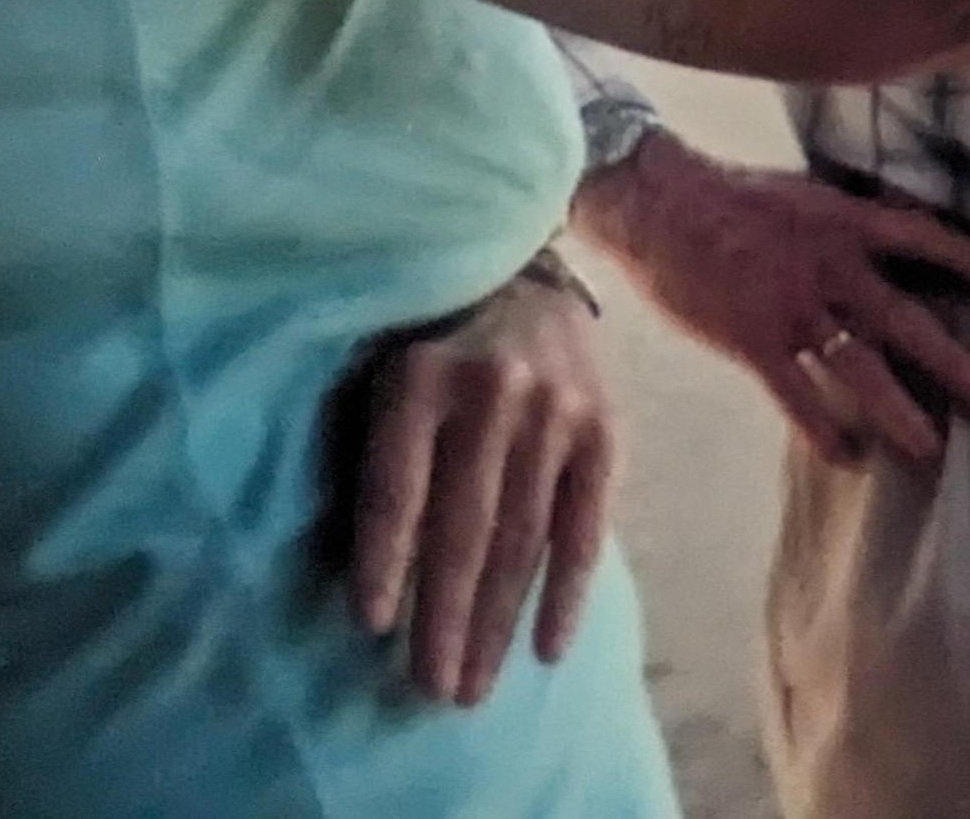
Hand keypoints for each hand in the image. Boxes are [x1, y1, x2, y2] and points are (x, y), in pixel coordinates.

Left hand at [344, 259, 614, 706]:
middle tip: (432, 691)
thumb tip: (365, 577)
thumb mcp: (383, 374)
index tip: (372, 628)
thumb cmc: (432, 348)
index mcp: (419, 379)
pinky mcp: (603, 430)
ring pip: (522, 539)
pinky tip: (547, 649)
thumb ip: (377, 456)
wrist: (525, 277)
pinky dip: (567, 593)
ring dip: (497, 623)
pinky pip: (586, 527)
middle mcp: (491, 392)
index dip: (383, 561)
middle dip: (444, 619)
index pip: (398, 489)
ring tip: (472, 687)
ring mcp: (555, 412)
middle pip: (463, 528)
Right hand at [575, 136, 969, 464]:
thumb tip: (891, 236)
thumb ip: (845, 222)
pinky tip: (847, 457)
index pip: (922, 236)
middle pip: (904, 319)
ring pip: (858, 367)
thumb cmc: (726, 196)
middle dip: (953, 362)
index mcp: (842, 219)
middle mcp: (828, 265)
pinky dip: (823, 428)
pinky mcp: (753, 338)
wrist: (657, 204)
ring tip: (930, 447)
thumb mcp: (801, 194)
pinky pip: (797, 394)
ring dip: (897, 411)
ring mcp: (791, 306)